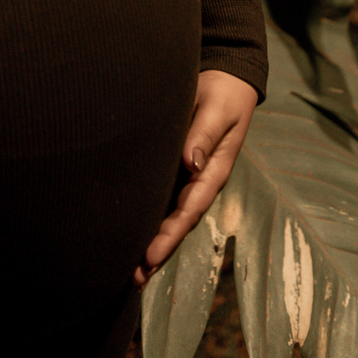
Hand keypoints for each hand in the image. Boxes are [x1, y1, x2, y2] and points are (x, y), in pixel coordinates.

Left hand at [133, 69, 257, 286]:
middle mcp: (200, 181)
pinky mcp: (177, 167)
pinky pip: (163, 198)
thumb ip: (204, 135)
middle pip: (178, 223)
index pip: (188, 210)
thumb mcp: (217, 111)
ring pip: (169, 216)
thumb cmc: (223, 93)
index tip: (149, 256)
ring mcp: (189, 177)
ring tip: (129, 273)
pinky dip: (150, 219)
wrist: (227, 78)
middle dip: (158, 252)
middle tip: (134, 279)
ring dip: (152, 243)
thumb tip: (191, 164)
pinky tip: (131, 234)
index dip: (169, 235)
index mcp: (214, 172)